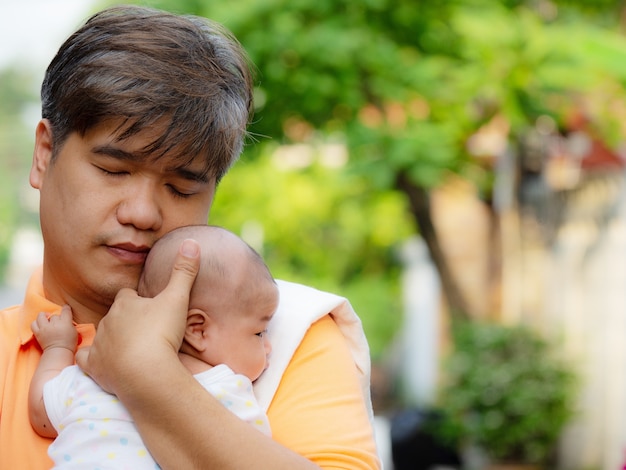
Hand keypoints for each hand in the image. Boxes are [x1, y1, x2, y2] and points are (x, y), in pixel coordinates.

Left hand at [31, 304, 77, 351]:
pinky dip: (36, 323)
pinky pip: (33, 324)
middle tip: (58, 323)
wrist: (59, 353)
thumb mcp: (74, 331)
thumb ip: (69, 323)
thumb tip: (65, 319)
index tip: (66, 308)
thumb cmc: (69, 343)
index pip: (65, 310)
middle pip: (54, 315)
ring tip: (46, 320)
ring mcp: (44, 328)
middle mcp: (54, 324)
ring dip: (44, 317)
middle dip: (56, 318)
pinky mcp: (38, 333)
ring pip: (41, 316)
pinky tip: (40, 325)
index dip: (66, 308)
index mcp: (65, 322)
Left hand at [76, 238, 200, 393]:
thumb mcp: (177, 298)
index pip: (127, 295)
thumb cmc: (162, 332)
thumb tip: (191, 241)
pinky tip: (104, 362)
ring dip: (114, 339)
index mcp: (125, 303)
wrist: (146, 372)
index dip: (138, 300)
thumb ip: (184, 271)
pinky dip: (93, 360)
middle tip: (145, 329)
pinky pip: (86, 359)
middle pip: (115, 315)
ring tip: (132, 347)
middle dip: (126, 319)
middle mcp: (108, 320)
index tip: (149, 307)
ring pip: (103, 335)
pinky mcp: (94, 365)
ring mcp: (99, 343)